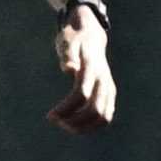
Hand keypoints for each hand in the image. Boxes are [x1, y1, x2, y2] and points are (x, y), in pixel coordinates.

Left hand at [49, 11, 115, 133]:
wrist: (91, 34)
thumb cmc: (74, 38)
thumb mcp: (66, 41)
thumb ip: (68, 55)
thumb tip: (68, 69)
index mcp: (92, 68)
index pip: (81, 94)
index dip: (66, 108)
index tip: (50, 116)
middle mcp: (104, 80)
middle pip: (94, 109)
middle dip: (74, 121)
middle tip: (55, 122)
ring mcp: (109, 87)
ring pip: (104, 116)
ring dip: (85, 126)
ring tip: (65, 126)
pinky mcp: (110, 92)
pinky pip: (106, 115)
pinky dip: (93, 125)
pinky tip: (75, 126)